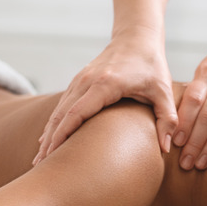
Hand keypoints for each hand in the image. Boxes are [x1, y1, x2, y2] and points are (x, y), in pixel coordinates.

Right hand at [33, 30, 176, 164]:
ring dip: (48, 135)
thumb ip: (167, 118)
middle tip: (40, 167)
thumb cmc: (152, 65)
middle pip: (62, 115)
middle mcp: (87, 81)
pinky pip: (61, 106)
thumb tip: (167, 148)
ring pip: (58, 111)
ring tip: (39, 160)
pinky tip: (47, 141)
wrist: (136, 38)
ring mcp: (79, 80)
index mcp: (105, 84)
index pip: (78, 113)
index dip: (64, 136)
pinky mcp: (78, 81)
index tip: (54, 156)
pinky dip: (53, 124)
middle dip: (50, 142)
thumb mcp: (164, 91)